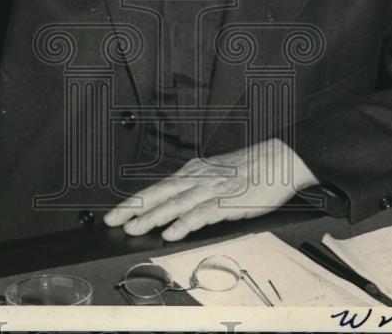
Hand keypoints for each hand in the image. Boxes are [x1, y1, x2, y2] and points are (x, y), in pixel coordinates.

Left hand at [103, 139, 317, 240]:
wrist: (278, 159)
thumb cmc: (250, 170)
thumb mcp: (215, 176)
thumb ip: (195, 190)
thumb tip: (173, 207)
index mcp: (192, 172)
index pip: (156, 188)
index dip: (134, 201)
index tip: (114, 213)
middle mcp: (197, 178)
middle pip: (159, 194)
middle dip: (133, 209)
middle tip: (112, 221)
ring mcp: (211, 189)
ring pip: (175, 204)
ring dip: (152, 217)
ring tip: (134, 229)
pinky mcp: (227, 201)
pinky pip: (201, 213)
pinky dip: (184, 223)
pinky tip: (171, 232)